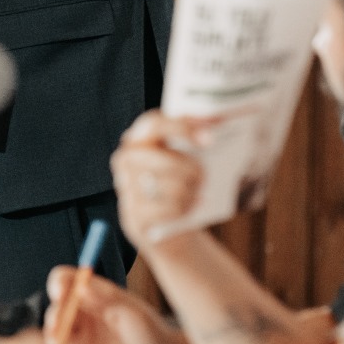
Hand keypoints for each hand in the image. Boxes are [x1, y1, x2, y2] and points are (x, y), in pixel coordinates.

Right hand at [44, 266, 187, 343]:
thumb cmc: (153, 336)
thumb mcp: (136, 317)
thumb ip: (109, 301)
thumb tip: (83, 287)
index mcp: (96, 292)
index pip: (68, 279)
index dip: (59, 283)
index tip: (60, 292)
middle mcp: (85, 310)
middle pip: (57, 305)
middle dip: (54, 315)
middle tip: (57, 329)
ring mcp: (80, 333)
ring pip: (55, 328)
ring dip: (53, 335)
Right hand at [111, 111, 217, 250]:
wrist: (164, 224)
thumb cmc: (176, 181)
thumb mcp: (182, 154)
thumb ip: (194, 134)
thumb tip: (217, 118)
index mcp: (137, 138)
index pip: (154, 124)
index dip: (182, 128)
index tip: (209, 138)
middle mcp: (126, 160)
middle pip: (168, 161)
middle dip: (193, 171)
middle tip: (203, 176)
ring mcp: (127, 190)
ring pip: (174, 189)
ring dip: (192, 192)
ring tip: (195, 192)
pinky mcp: (135, 217)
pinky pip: (171, 211)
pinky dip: (186, 210)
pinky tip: (190, 208)